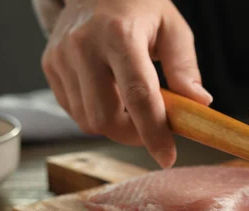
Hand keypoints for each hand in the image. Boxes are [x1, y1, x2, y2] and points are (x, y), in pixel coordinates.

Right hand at [41, 0, 212, 167]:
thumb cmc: (138, 6)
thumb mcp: (172, 27)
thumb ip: (185, 67)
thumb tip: (199, 104)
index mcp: (119, 34)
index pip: (138, 97)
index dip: (154, 133)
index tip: (167, 157)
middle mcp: (84, 46)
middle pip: (106, 118)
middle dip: (133, 136)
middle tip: (152, 129)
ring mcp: (61, 57)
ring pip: (87, 121)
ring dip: (115, 125)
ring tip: (130, 104)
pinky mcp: (50, 66)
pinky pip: (74, 111)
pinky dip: (96, 114)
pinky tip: (110, 95)